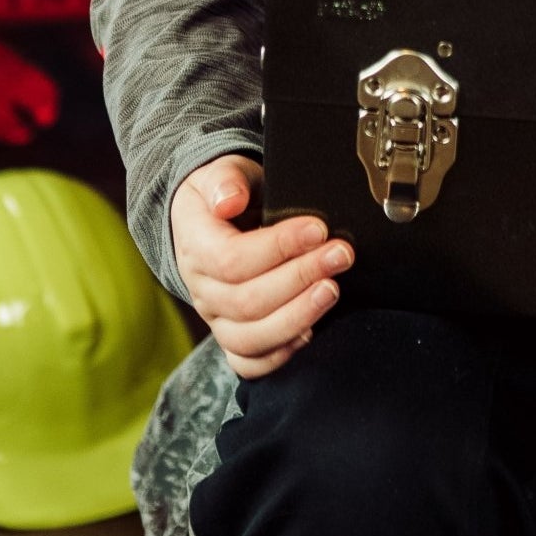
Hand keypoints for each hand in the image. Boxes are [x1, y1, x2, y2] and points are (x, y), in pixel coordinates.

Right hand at [170, 154, 350, 378]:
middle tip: (340, 254)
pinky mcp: (234, 337)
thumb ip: (224, 180)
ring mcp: (217, 319)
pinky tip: (311, 332)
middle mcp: (202, 289)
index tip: (318, 229)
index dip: (278, 247)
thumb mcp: (221, 172)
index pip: (232, 259)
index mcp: (195, 247)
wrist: (213, 219)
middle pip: (246, 301)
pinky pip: (250, 363)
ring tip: (332, 289)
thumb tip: (228, 200)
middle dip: (300, 278)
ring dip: (298, 316)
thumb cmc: (224, 194)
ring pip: (250, 338)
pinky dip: (281, 353)